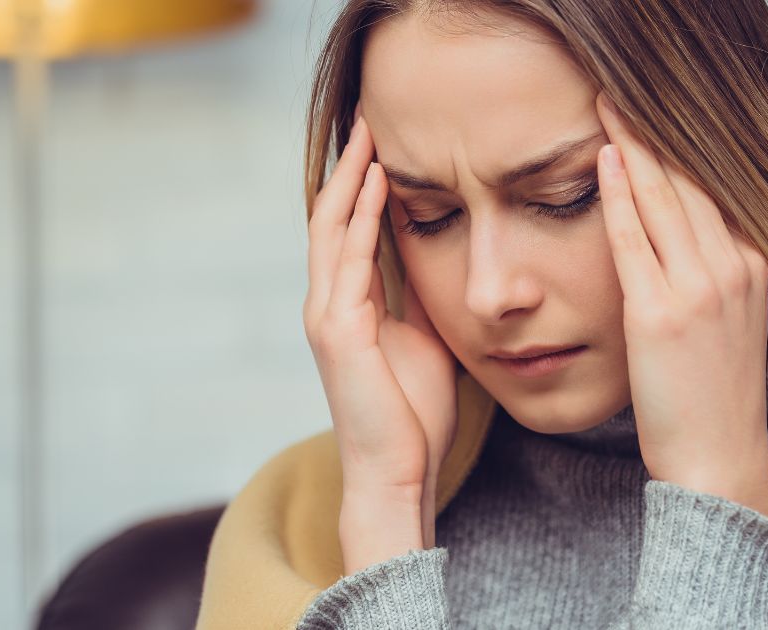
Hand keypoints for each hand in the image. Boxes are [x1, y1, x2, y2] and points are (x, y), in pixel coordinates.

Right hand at [302, 107, 459, 571]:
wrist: (398, 469)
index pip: (349, 230)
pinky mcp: (337, 331)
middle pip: (332, 217)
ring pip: (332, 229)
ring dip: (351, 179)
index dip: (361, 186)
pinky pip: (348, 261)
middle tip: (369, 119)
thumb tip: (440, 260)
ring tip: (370, 136)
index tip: (383, 145)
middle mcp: (328, 303)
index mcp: (348, 306)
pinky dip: (362, 219)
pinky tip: (380, 185)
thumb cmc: (413, 413)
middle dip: (349, 168)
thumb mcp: (424, 340)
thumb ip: (419, 299)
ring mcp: (327, 315)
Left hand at [595, 92, 767, 516]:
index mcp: (751, 267)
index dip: (679, 150)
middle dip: (655, 133)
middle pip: (689, 182)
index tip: (652, 118)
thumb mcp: (727, 323)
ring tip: (609, 107)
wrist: (717, 458)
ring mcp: (700, 288)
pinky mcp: (660, 312)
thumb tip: (676, 240)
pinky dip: (620, 194)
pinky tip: (606, 160)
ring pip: (664, 198)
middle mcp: (733, 268)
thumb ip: (709, 275)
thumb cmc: (710, 396)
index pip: (711, 191)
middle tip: (622, 95)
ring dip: (635, 146)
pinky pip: (635, 239)